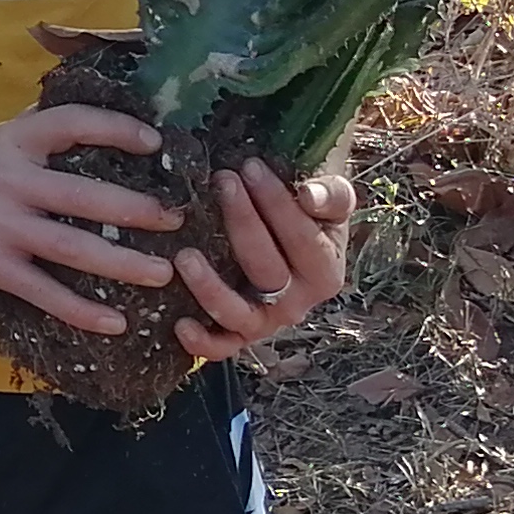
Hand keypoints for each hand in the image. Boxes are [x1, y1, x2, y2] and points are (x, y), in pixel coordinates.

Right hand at [0, 106, 196, 338]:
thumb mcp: (8, 138)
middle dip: (135, 210)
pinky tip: (117, 322)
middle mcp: (9, 180)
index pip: (72, 124)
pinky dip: (82, 310)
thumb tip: (127, 118)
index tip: (156, 142)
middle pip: (82, 196)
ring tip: (162, 273)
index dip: (115, 129)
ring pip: (71, 248)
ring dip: (122, 263)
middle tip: (177, 220)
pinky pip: (45, 293)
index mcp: (17, 140)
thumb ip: (53, 131)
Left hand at [166, 158, 356, 361]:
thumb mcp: (332, 198)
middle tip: (222, 181)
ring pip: (239, 313)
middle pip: (266, 267)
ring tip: (185, 256)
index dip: (277, 203)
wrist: (294, 237)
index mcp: (326, 271)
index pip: (302, 238)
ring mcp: (267, 322)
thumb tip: (308, 196)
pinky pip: (222, 347)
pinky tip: (180, 324)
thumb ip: (331, 194)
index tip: (251, 167)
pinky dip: (203, 342)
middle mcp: (299, 303)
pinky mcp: (239, 334)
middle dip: (242, 221)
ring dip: (210, 287)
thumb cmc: (309, 211)